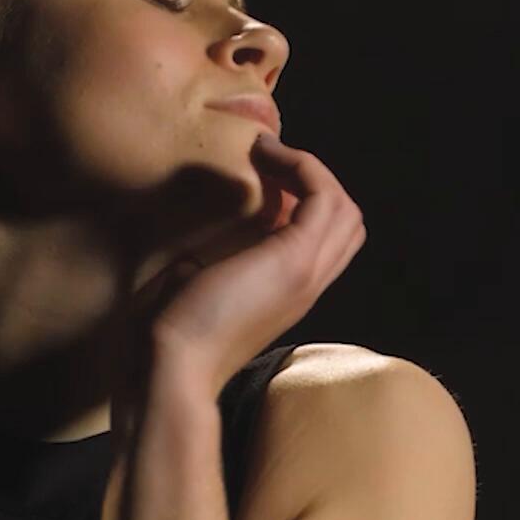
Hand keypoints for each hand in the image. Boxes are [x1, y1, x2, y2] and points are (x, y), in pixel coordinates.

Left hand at [143, 133, 366, 402]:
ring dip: (309, 170)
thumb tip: (194, 254)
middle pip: (347, 222)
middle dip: (314, 183)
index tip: (262, 179)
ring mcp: (307, 271)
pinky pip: (323, 195)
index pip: (327, 242)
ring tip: (268, 154)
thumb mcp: (196, 292)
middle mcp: (308, 284)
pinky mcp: (295, 258)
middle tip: (268, 163)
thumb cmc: (172, 336)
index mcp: (288, 294)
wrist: (174, 364)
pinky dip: (302, 166)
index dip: (304, 203)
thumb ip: (211, 270)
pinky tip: (265, 156)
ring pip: (344, 207)